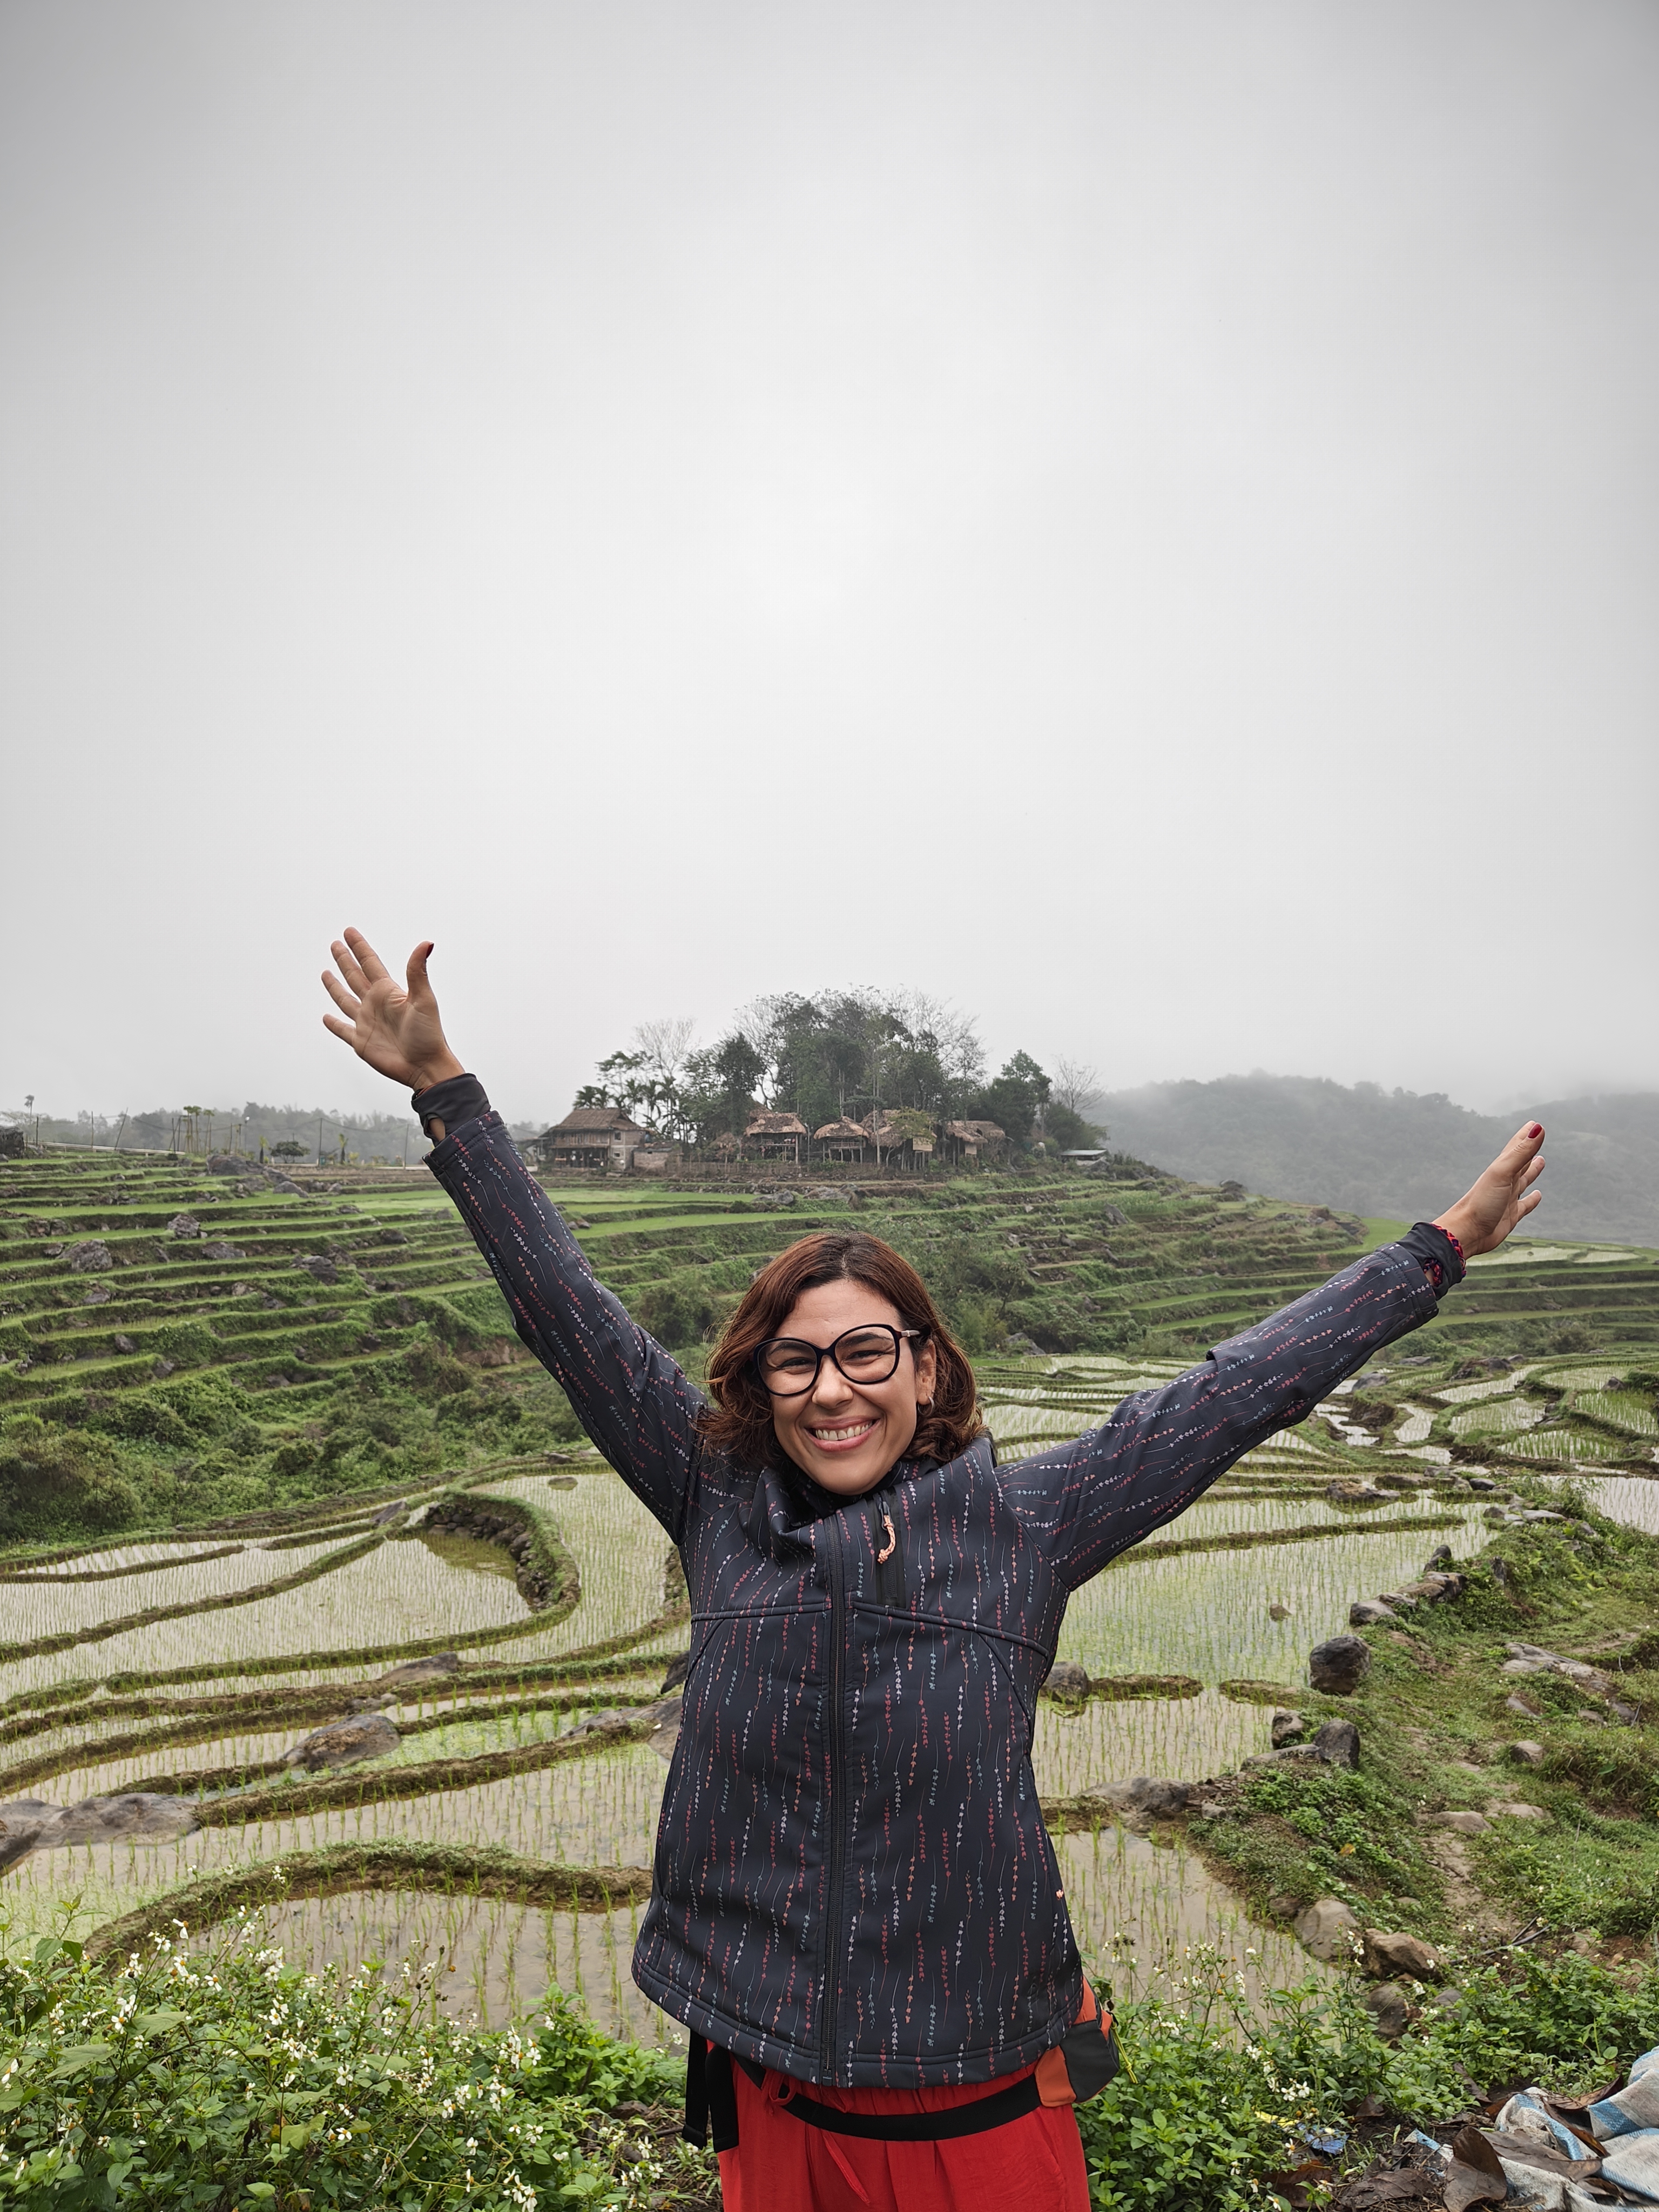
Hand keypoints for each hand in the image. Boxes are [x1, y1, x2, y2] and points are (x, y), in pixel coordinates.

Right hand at [321, 928, 465, 1092]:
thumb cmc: (428, 1034)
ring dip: (335, 987)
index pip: (370, 963)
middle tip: (335, 944)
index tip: (349, 932)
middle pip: (355, 977)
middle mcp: (375, 1005)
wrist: (425, 1066)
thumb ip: (418, 971)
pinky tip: (326, 1018)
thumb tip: (426, 943)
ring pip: (345, 1000)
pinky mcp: (360, 1042)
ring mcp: (367, 1023)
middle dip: (345, 960)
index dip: (359, 947)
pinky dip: (334, 1024)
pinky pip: (342, 1031)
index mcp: (388, 992)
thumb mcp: (424, 999)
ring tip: (326, 973)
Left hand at [1434, 1123, 1545, 1258]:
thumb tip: (1538, 1127)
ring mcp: (1507, 1199)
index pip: (1516, 1148)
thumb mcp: (1502, 1174)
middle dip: (1529, 1149)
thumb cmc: (1480, 1203)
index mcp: (1501, 1170)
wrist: (1466, 1233)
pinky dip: (1532, 1200)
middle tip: (1538, 1136)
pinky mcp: (1510, 1216)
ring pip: (1523, 1181)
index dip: (1525, 1136)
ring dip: (1531, 1171)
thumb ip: (1520, 1152)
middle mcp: (1504, 1182)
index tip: (1533, 1124)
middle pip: (1520, 1161)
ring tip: (1541, 1160)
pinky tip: (1538, 1195)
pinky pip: (1525, 1205)